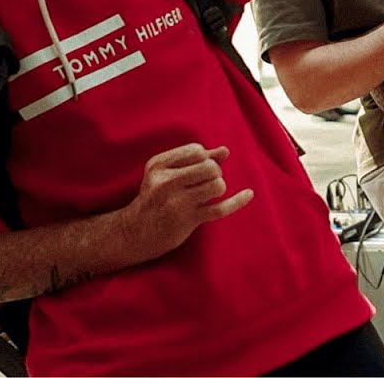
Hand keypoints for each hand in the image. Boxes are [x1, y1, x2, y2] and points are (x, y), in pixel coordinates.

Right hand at [119, 144, 253, 262]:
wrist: (135, 232)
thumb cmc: (156, 198)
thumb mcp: (166, 173)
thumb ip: (195, 160)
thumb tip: (225, 151)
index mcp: (158, 166)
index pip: (197, 150)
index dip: (204, 158)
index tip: (196, 170)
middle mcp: (165, 183)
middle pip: (210, 167)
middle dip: (215, 172)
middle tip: (206, 182)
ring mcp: (176, 203)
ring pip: (217, 185)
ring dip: (219, 187)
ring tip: (208, 194)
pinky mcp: (188, 220)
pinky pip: (221, 208)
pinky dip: (238, 200)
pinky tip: (249, 194)